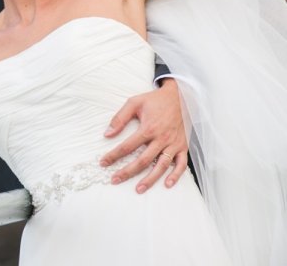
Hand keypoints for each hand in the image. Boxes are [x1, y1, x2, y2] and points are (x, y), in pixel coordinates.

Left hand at [100, 78, 187, 192]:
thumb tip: (107, 134)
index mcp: (148, 128)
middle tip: (115, 180)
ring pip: (161, 166)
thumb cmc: (155, 100)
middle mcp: (161, 139)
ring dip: (150, 179)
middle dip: (127, 172)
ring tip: (138, 189)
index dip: (114, 155)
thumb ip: (120, 118)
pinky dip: (176, 175)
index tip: (103, 163)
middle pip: (143, 160)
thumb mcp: (134, 103)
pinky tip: (167, 184)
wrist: (180, 96)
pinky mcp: (183, 146)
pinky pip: (181, 164)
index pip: (127, 146)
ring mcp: (173, 144)